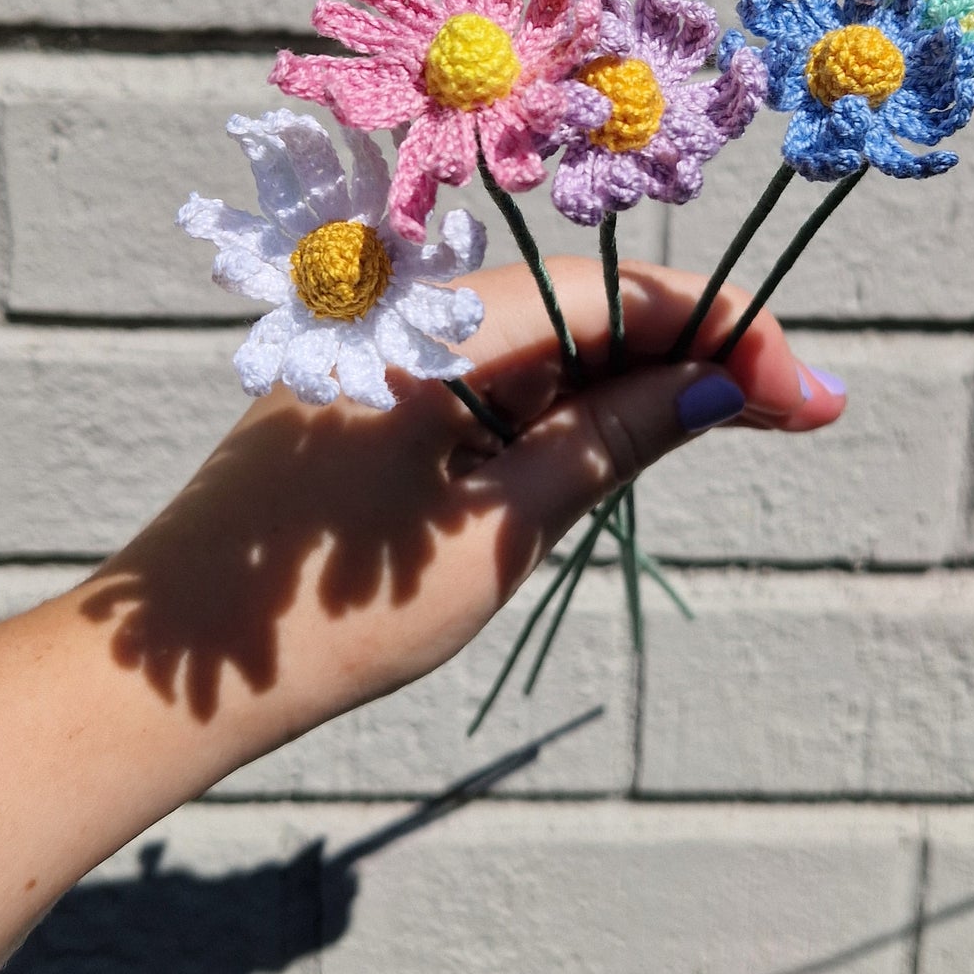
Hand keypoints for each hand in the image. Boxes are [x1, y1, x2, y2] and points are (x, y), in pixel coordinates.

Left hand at [78, 256, 844, 750]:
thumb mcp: (496, 533)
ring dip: (634, 382)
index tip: (809, 391)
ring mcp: (381, 352)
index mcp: (432, 326)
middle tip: (803, 410)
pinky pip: (488, 379)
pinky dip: (561, 408)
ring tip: (735, 420)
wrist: (165, 678)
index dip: (721, 331)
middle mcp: (405, 312)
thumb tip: (719, 386)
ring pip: (541, 345)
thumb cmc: (325, 619)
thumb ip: (611, 442)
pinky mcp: (369, 396)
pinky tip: (625, 437)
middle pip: (583, 308)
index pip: (611, 295)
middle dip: (694, 354)